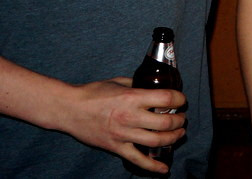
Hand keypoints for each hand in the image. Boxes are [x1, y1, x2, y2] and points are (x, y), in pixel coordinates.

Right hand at [54, 78, 186, 174]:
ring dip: (172, 138)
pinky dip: (152, 166)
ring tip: (178, 134)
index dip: (179, 99)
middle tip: (182, 118)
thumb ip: (136, 84)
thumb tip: (151, 86)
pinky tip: (163, 169)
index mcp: (132, 97)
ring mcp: (123, 134)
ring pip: (156, 141)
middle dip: (179, 120)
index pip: (166, 99)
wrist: (69, 109)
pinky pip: (137, 160)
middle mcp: (130, 116)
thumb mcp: (118, 82)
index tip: (182, 100)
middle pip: (165, 122)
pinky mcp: (116, 147)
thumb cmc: (92, 93)